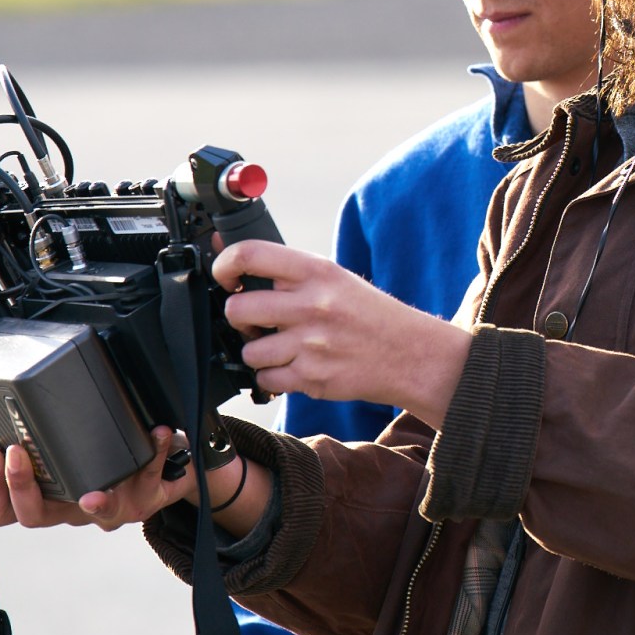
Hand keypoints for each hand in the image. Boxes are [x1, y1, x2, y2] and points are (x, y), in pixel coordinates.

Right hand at [0, 427, 194, 531]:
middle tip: (17, 452)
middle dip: (20, 485)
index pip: (2, 510)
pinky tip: (158, 432)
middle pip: (34, 516)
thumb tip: (14, 382)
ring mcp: (112, 508)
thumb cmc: (105, 454)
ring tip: (92, 490)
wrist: (158, 472)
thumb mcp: (68, 448)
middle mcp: (73, 508)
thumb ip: (42, 431)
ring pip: (99, 514)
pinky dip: (156, 451)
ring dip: (96, 502)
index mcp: (47, 496)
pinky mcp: (147, 498)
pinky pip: (152, 476)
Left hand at [215, 240, 472, 424]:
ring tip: (283, 346)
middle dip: (239, 318)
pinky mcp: (311, 378)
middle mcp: (312, 305)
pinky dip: (273, 376)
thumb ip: (289, 274)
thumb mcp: (335, 279)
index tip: (224, 277)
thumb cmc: (370, 315)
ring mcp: (311, 344)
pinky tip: (295, 366)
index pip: (250, 255)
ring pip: (248, 350)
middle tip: (256, 320)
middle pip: (237, 308)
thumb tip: (232, 260)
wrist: (410, 354)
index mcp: (317, 271)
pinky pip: (265, 379)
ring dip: (258, 351)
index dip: (224, 265)